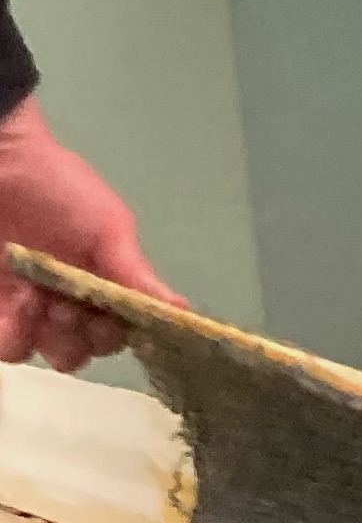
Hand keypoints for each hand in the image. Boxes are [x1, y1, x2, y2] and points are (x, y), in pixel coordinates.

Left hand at [0, 99, 187, 374]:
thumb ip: (136, 274)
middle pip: (87, 349)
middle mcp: (73, 302)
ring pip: (48, 353)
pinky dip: (12, 335)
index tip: (108, 315)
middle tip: (65, 307)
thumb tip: (183, 311)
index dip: (117, 331)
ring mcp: (32, 310)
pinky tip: (14, 305)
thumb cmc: (61, 192)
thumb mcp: (110, 228)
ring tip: (33, 300)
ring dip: (46, 336)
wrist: (1, 170)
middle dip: (81, 336)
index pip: (123, 328)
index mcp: (106, 283)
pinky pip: (9, 348)